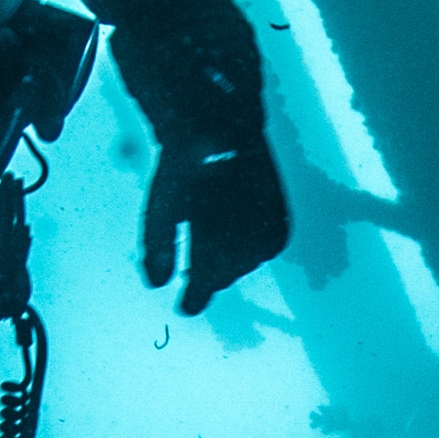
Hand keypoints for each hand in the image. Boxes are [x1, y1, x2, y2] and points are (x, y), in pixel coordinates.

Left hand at [142, 136, 287, 315]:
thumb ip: (158, 252)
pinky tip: (231, 224)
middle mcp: (248, 252)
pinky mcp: (282, 228)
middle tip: (192, 263)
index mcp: (217, 251)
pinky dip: (245, 244)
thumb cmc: (184, 172)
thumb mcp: (159, 213)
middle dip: (207, 271)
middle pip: (223, 276)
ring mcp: (268, 240)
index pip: (203, 287)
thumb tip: (156, 284)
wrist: (223, 130)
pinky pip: (261, 251)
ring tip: (211, 233)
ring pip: (242, 264)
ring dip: (227, 256)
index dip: (191, 299)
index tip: (185, 307)